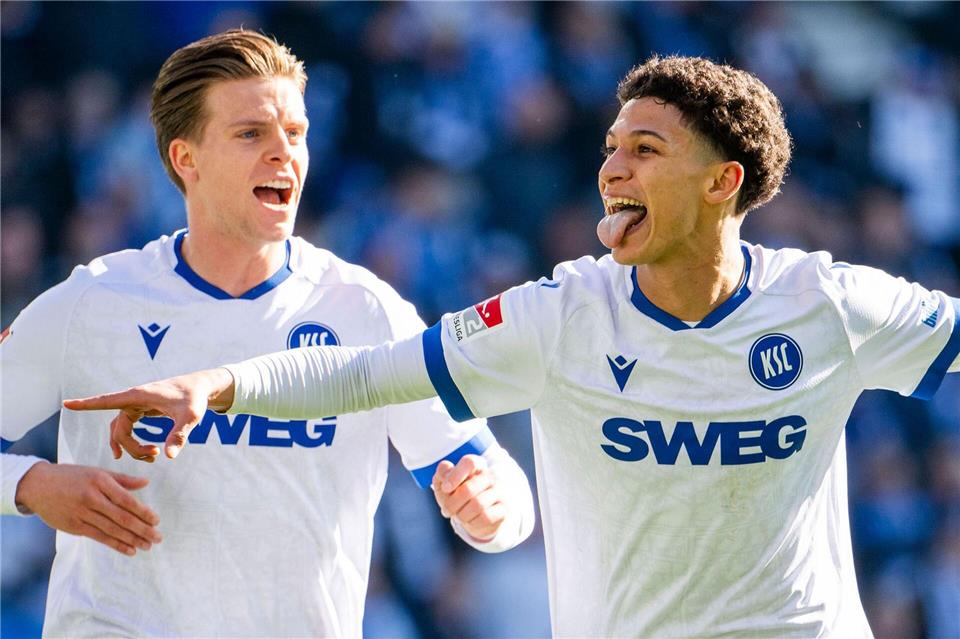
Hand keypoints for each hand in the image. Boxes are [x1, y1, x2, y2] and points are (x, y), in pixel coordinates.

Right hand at [16, 462, 161, 555]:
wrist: (38, 485)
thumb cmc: (72, 476)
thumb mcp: (97, 472)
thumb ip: (122, 479)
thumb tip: (146, 483)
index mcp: (100, 481)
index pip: (127, 500)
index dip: (143, 512)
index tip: (157, 521)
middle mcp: (91, 497)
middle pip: (122, 517)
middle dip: (142, 529)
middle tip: (157, 538)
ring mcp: (81, 513)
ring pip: (112, 530)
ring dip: (132, 540)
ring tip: (147, 546)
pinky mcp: (74, 526)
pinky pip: (99, 537)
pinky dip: (115, 544)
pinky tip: (129, 549)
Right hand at [63, 368, 234, 460]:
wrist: (201, 388)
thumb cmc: (195, 398)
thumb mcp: (190, 416)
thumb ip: (179, 435)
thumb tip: (169, 457)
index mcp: (138, 396)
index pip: (107, 400)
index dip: (86, 404)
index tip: (67, 404)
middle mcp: (133, 399)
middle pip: (118, 429)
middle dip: (132, 447)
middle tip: (155, 457)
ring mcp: (135, 405)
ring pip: (122, 430)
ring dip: (132, 446)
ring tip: (153, 456)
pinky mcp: (141, 410)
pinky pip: (127, 428)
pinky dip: (132, 442)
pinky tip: (146, 453)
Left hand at [431, 455, 505, 542]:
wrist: (475, 518)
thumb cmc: (458, 497)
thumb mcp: (445, 485)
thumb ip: (443, 473)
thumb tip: (446, 468)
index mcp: (477, 465)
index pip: (469, 463)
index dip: (455, 476)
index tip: (445, 488)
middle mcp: (491, 476)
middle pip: (468, 489)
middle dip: (452, 504)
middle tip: (446, 511)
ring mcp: (500, 492)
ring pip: (477, 505)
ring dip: (461, 515)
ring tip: (458, 517)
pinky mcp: (503, 509)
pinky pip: (486, 517)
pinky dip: (472, 522)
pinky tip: (470, 521)